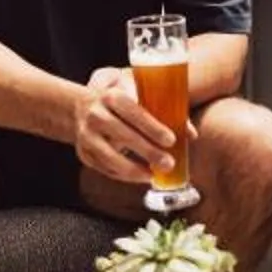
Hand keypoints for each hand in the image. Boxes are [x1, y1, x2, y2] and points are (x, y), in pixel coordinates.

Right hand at [74, 66, 171, 182]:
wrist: (79, 108)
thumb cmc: (118, 104)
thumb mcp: (134, 97)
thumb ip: (162, 112)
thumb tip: (191, 135)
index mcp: (111, 96)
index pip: (133, 111)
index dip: (153, 127)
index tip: (171, 140)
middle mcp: (95, 114)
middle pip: (124, 135)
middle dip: (149, 151)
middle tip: (169, 163)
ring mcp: (86, 136)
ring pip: (112, 157)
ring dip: (136, 169)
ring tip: (155, 175)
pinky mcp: (84, 154)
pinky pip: (106, 169)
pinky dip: (125, 176)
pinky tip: (142, 176)